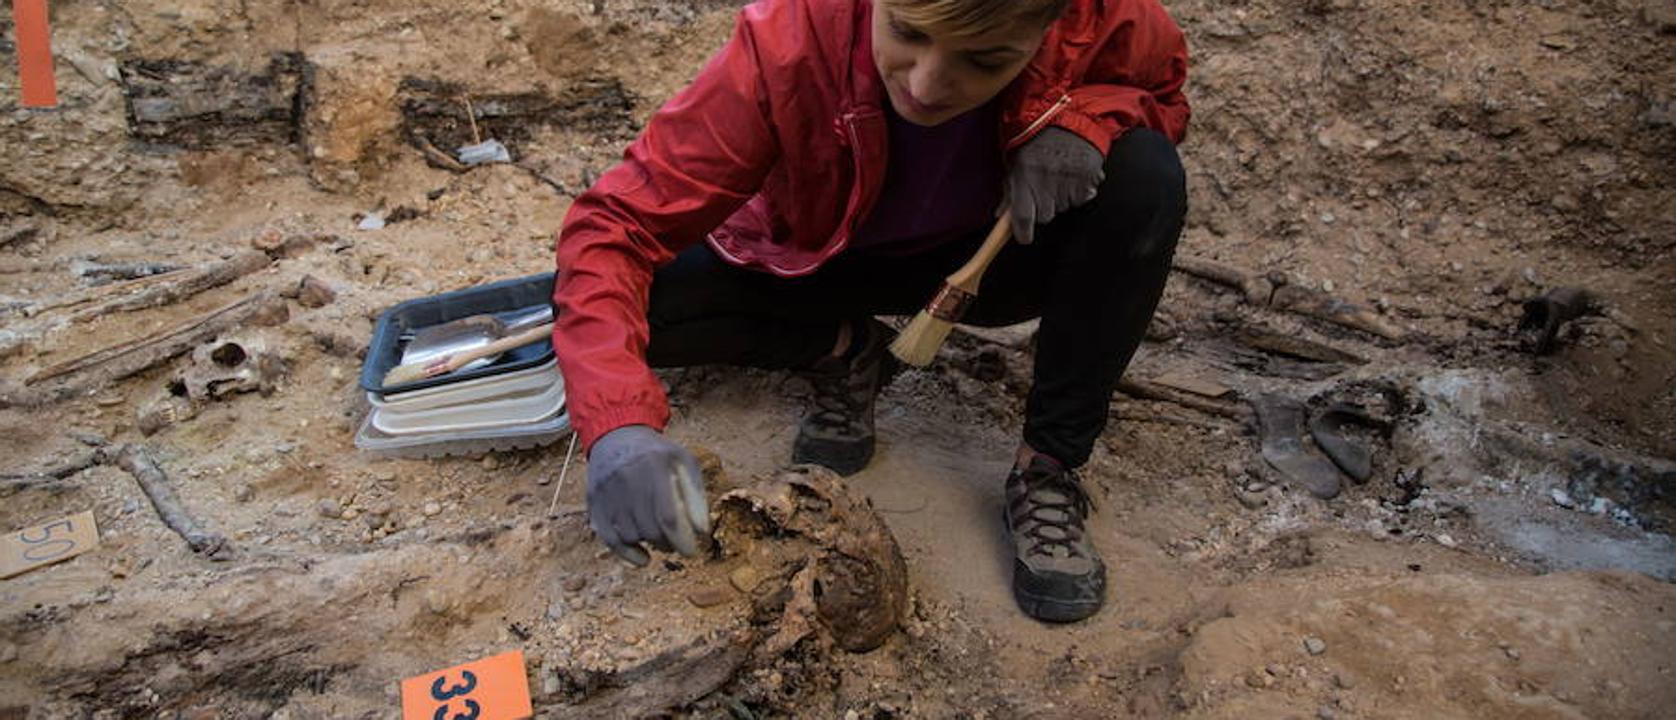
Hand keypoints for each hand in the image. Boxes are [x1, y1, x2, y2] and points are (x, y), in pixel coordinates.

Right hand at [585, 425, 710, 565]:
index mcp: (654, 465)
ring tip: (660, 538)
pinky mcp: (593, 502)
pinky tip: (643, 558)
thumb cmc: (657, 454)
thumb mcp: (683, 461)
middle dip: (668, 544)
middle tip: (676, 543)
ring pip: (630, 536)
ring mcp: (606, 491)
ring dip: (649, 544)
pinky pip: (608, 539)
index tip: (692, 552)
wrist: (616, 436)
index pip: (668, 516)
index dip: (682, 541)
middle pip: (649, 529)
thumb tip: (702, 531)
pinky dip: (627, 554)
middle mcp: (626, 478)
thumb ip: (696, 494)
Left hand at [999, 127, 1104, 244]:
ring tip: (1059, 175)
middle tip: (1043, 188)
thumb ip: (1009, 189)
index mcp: (1026, 176)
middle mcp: (1048, 180)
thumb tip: (1000, 216)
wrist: (1067, 116)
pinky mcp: (1090, 178)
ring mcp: (1071, 180)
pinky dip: (1080, 190)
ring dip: (1062, 198)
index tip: (1024, 237)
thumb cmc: (1036, 138)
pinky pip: (1083, 197)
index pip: (1024, 216)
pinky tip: (1073, 174)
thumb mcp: (1016, 161)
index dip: (1023, 232)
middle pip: (1046, 216)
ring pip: (1065, 207)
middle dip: (1044, 207)